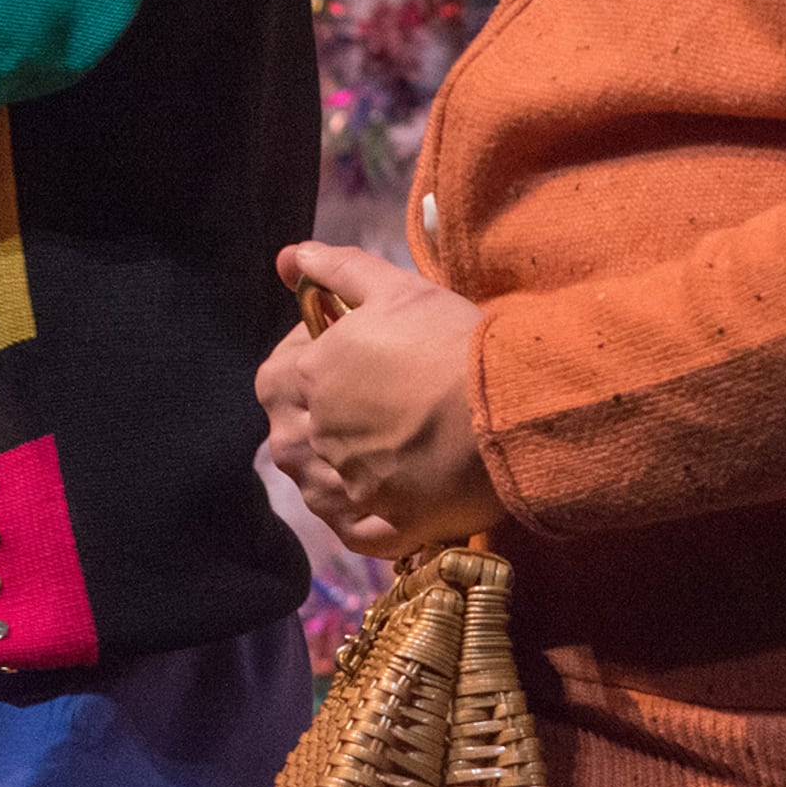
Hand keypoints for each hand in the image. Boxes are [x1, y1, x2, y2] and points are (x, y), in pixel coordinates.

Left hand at [255, 240, 501, 556]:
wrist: (511, 406)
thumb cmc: (452, 340)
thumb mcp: (396, 288)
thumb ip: (338, 269)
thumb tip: (287, 255)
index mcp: (313, 377)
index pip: (274, 378)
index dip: (297, 365)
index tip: (336, 356)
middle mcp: (321, 435)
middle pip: (289, 436)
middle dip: (309, 421)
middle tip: (352, 405)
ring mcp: (353, 485)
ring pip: (314, 487)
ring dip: (326, 471)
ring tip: (364, 449)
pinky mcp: (391, 524)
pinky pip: (354, 531)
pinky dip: (356, 520)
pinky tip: (376, 501)